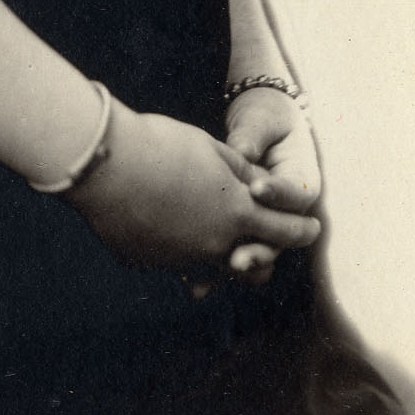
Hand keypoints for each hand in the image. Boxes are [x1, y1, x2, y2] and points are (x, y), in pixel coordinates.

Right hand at [64, 102, 321, 271]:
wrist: (103, 164)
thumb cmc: (160, 145)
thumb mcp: (211, 149)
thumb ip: (239, 172)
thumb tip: (255, 187)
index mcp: (237, 214)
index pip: (286, 231)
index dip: (303, 230)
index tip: (311, 228)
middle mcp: (215, 246)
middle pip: (257, 267)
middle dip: (265, 254)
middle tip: (264, 239)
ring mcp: (181, 260)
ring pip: (214, 268)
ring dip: (219, 254)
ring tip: (210, 230)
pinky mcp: (151, 264)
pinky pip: (175, 261)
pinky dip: (179, 247)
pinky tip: (164, 220)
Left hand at [220, 86, 322, 285]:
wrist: (260, 128)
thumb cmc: (265, 119)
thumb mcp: (263, 120)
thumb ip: (254, 135)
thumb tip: (242, 149)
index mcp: (303, 178)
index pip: (297, 193)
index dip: (278, 193)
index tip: (256, 188)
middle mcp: (290, 210)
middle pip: (281, 236)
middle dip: (261, 248)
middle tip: (238, 258)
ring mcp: (269, 223)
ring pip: (259, 250)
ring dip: (241, 264)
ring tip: (219, 274)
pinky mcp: (246, 230)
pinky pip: (234, 253)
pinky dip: (216, 269)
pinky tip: (194, 283)